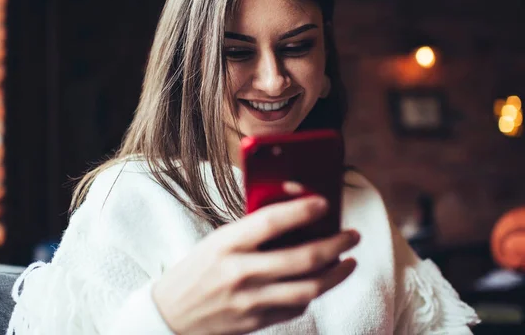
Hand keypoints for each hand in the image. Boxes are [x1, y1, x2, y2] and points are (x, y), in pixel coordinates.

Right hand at [152, 183, 359, 334]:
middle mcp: (240, 272)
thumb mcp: (217, 242)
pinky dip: (312, 293)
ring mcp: (250, 301)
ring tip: (348, 262)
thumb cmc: (196, 271)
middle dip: (335, 244)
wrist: (171, 316)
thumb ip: (251, 231)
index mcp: (226, 244)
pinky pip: (296, 307)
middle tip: (352, 235)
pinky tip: (319, 282)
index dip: (302, 210)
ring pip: (308, 288)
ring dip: (336, 274)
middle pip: (301, 258)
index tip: (324, 203)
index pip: (271, 221)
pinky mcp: (257, 322)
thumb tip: (294, 217)